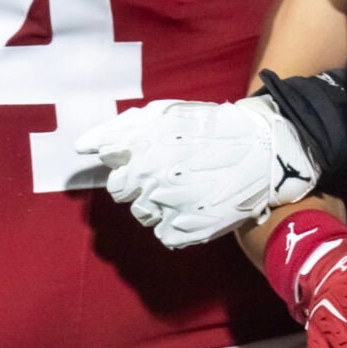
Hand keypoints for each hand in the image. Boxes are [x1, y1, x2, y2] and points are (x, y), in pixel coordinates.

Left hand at [78, 96, 318, 247]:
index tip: (155, 155)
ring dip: (159, 203)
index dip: (132, 161)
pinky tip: (196, 206)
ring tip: (189, 187)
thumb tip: (82, 147)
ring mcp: (167, 208)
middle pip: (124, 192)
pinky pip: (164, 233)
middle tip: (174, 171)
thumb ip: (119, 129)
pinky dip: (177, 223)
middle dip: (142, 182)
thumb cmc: (212, 127)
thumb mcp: (164, 114)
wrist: (264, 151)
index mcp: (141, 150)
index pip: (113, 167)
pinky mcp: (184, 231)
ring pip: (142, 213)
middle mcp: (150, 180)